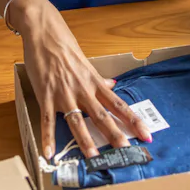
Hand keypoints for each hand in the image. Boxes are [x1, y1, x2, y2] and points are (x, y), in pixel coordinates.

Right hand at [11, 0, 150, 159]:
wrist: (43, 32)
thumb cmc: (64, 45)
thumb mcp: (85, 62)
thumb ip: (97, 78)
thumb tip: (112, 85)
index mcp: (94, 82)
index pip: (117, 104)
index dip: (132, 120)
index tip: (146, 133)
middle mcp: (82, 90)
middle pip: (101, 115)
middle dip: (115, 134)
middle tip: (126, 152)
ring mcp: (64, 93)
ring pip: (77, 120)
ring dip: (85, 140)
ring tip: (94, 157)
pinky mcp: (46, 95)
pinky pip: (47, 120)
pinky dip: (48, 137)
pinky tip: (49, 153)